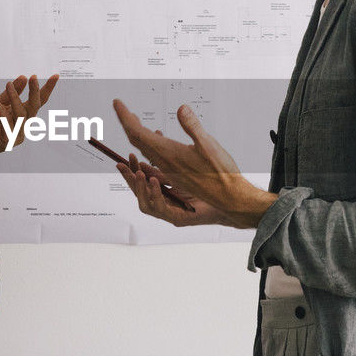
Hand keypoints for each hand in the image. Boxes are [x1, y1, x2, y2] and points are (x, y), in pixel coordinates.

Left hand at [0, 74, 59, 161]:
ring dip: (15, 98)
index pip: (38, 102)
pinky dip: (0, 110)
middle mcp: (22, 127)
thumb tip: (24, 77)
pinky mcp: (5, 142)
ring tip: (8, 84)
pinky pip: (6, 124)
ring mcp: (15, 136)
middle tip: (33, 77)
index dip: (47, 89)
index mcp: (22, 117)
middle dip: (35, 92)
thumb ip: (9, 94)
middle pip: (34, 107)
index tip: (55, 76)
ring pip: (21, 114)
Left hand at [112, 98, 275, 228]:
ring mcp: (168, 168)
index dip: (125, 117)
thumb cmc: (221, 172)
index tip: (117, 103)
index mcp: (167, 153)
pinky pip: (153, 157)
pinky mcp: (175, 172)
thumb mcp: (209, 145)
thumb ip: (193, 126)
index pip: (137, 133)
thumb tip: (181, 108)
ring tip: (134, 120)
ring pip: (144, 150)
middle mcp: (164, 162)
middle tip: (122, 107)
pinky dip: (149, 144)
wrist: (228, 197)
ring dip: (137, 133)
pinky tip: (155, 137)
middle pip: (136, 141)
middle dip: (128, 122)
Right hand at [115, 153, 231, 226]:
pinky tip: (154, 182)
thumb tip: (157, 137)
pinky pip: (161, 209)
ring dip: (139, 188)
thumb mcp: (192, 159)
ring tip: (138, 173)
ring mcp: (172, 211)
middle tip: (122, 164)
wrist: (233, 198)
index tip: (128, 156)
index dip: (134, 168)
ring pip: (145, 203)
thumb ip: (173, 152)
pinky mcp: (179, 217)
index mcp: (168, 187)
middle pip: (140, 191)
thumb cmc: (216, 180)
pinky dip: (155, 196)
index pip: (145, 178)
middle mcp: (167, 200)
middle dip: (129, 178)